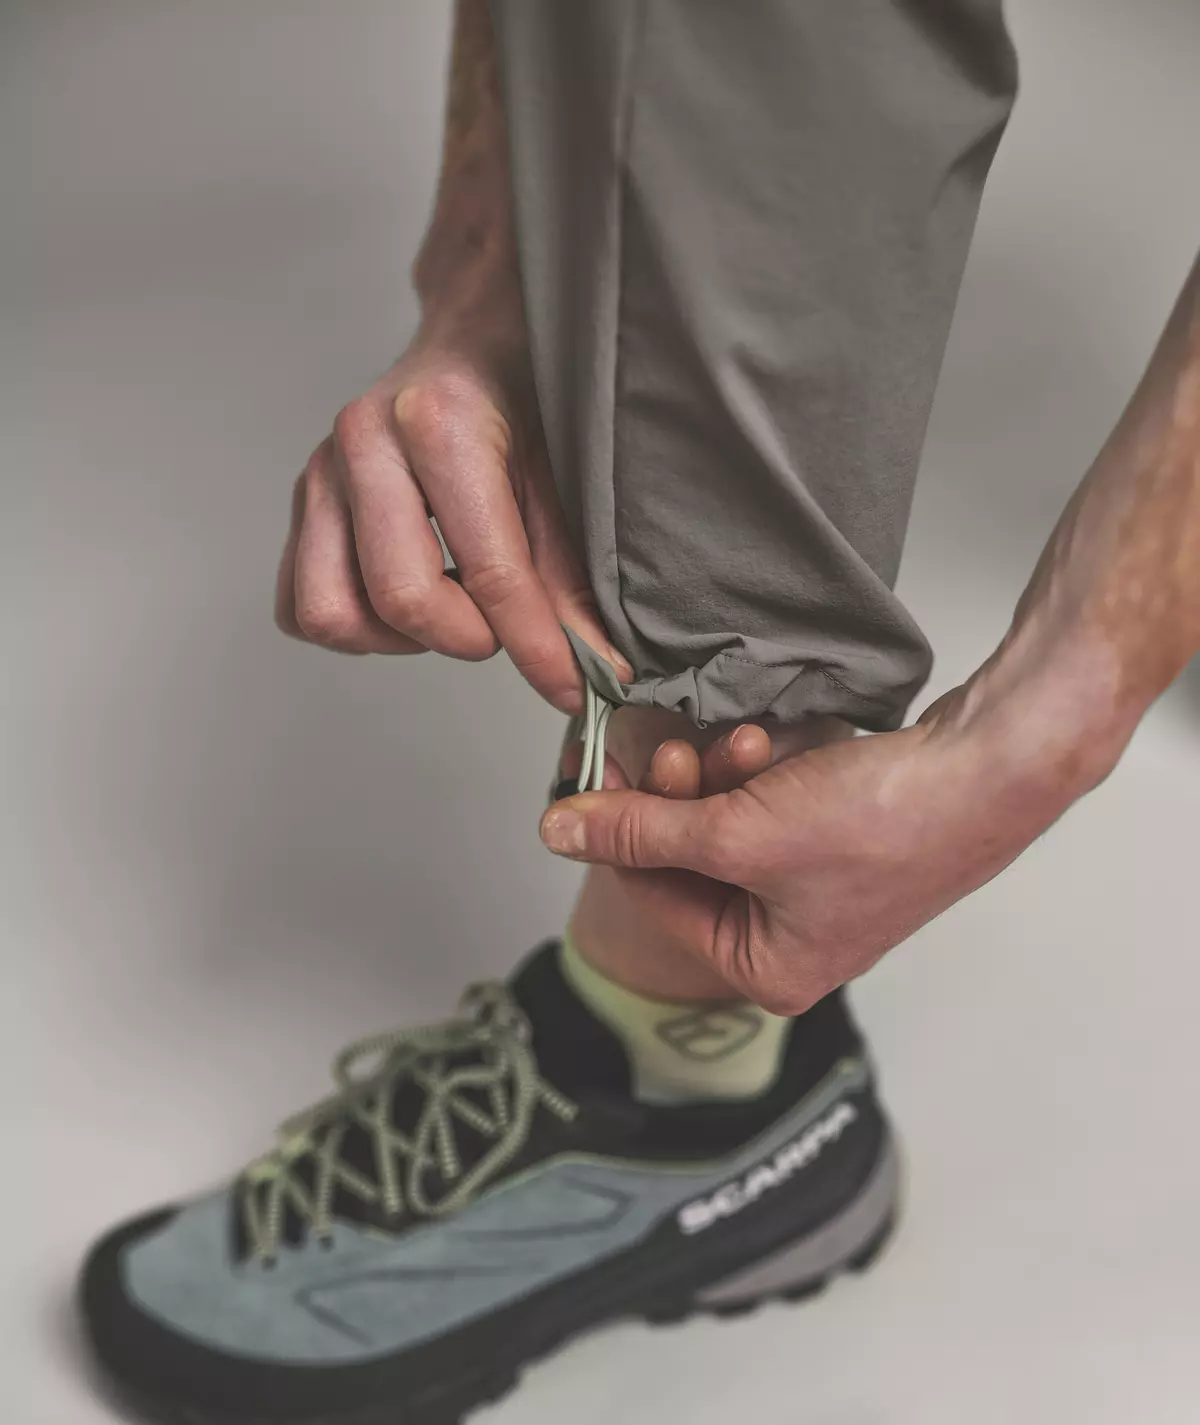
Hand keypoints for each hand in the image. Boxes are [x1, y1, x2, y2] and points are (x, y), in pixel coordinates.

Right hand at [275, 334, 628, 713]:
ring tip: (451, 606)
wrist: (472, 332)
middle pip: (401, 599)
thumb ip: (570, 578)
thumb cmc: (521, 395)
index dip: (536, 646)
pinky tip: (406, 598)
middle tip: (502, 620)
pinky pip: (299, 605)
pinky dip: (355, 625)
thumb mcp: (562, 476)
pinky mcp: (302, 502)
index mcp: (437, 425)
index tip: (573, 686)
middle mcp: (364, 444)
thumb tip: (593, 670)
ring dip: (401, 636)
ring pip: (332, 612)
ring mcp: (321, 473)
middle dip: (467, 636)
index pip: (489, 572)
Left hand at [539, 674, 1122, 1012]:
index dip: (620, 831)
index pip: (653, 897)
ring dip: (719, 776)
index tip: (596, 773)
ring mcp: (819, 892)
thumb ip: (640, 832)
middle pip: (689, 860)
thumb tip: (558, 833)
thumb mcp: (736, 831)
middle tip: (675, 748)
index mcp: (766, 971)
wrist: (990, 769)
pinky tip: (768, 744)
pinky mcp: (842, 842)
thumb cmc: (883, 823)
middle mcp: (791, 942)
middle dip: (681, 796)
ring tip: (741, 742)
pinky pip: (768, 807)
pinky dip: (758, 774)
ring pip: (727, 825)